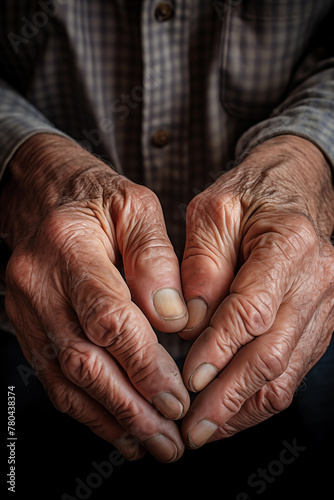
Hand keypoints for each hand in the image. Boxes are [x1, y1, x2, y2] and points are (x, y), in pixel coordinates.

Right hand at [1, 134, 189, 461]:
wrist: (43, 191)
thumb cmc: (94, 197)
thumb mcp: (136, 207)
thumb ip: (155, 259)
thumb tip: (171, 318)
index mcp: (69, 247)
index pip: (107, 318)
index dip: (143, 364)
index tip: (177, 396)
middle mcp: (38, 284)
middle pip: (83, 360)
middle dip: (130, 406)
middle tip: (168, 437)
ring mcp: (26, 308)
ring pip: (64, 378)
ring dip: (109, 417)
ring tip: (149, 444)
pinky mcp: (28, 324)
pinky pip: (53, 375)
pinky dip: (86, 408)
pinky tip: (115, 425)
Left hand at [179, 136, 333, 447]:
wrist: (290, 192)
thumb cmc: (247, 198)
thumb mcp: (212, 212)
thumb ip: (201, 263)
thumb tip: (190, 321)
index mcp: (289, 244)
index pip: (251, 311)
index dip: (219, 350)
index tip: (188, 382)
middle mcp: (316, 279)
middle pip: (272, 353)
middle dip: (228, 397)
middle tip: (191, 428)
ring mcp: (324, 306)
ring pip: (286, 373)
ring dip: (244, 408)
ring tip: (205, 431)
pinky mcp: (318, 324)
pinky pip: (293, 372)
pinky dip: (260, 399)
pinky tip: (230, 413)